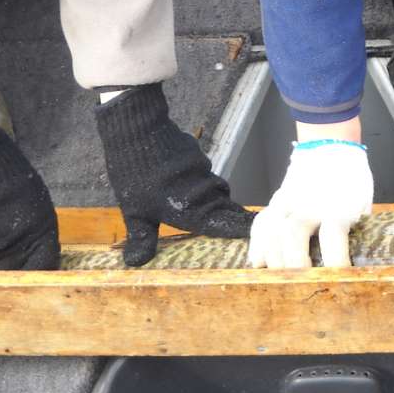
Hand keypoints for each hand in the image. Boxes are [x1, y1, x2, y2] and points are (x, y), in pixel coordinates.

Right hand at [0, 108, 60, 269]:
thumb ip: (38, 232)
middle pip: (9, 261)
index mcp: (40, 230)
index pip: (41, 264)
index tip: (31, 270)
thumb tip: (39, 258)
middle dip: (8, 251)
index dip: (36, 270)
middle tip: (3, 223)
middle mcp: (14, 238)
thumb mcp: (36, 204)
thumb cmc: (12, 179)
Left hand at [94, 83, 254, 266]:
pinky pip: (204, 172)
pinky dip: (200, 179)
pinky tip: (186, 180)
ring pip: (215, 188)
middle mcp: (204, 193)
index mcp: (192, 211)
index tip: (258, 232)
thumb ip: (142, 236)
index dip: (242, 229)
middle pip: (227, 206)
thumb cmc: (135, 176)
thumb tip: (136, 262)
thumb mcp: (135, 212)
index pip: (225, 224)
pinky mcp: (197, 156)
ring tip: (208, 204)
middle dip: (234, 215)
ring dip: (214, 196)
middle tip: (243, 223)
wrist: (139, 131)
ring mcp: (203, 172)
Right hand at [248, 139, 372, 267]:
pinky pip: (261, 223)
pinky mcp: (277, 200)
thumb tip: (357, 256)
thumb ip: (356, 226)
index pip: (332, 238)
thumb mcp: (362, 201)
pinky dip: (258, 244)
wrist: (330, 145)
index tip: (339, 278)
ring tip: (279, 276)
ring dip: (274, 257)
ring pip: (272, 231)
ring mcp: (288, 201)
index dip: (334, 261)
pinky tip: (259, 261)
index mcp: (335, 205)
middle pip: (293, 236)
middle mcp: (308, 204)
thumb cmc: (351, 177)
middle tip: (300, 283)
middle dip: (294, 263)